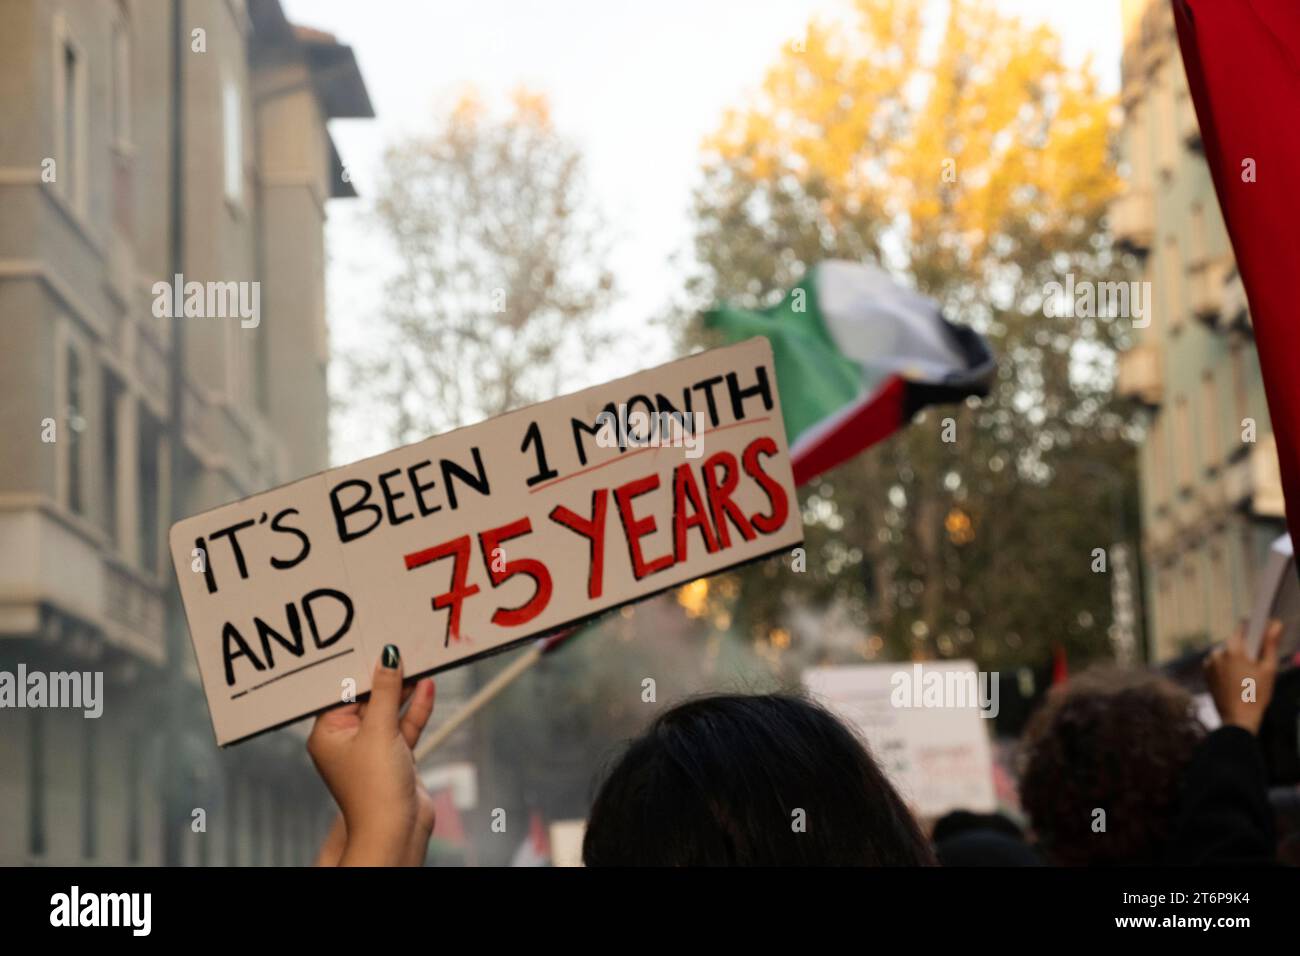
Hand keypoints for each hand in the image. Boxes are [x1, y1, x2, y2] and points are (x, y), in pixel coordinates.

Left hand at [308, 645, 436, 865]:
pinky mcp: (395, 756)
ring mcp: (372, 749)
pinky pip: (404, 725)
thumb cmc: (375, 788)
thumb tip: (387, 657)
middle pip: (368, 699)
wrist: (397, 830)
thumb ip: (386, 692)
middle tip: (402, 650)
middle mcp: (347, 740)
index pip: (343, 692)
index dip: (360, 669)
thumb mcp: (379, 731)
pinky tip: (427, 688)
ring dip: (405, 691)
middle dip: (386, 677)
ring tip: (419, 663)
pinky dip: (415, 708)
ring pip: (389, 711)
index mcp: (328, 734)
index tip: (375, 646)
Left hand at [1204, 620, 1281, 734]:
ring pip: (1226, 652)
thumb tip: (1276, 624)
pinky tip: (1236, 679)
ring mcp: (1209, 662)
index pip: (1242, 627)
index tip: (1262, 630)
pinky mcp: (1205, 672)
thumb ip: (1270, 644)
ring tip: (1247, 675)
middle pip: (1234, 641)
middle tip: (1256, 663)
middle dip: (1246, 647)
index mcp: (1232, 649)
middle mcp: (1216, 652)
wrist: (1238, 718)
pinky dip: (1227, 666)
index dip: (1253, 627)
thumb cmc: (1256, 694)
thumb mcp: (1268, 669)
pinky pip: (1218, 662)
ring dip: (1235, 657)